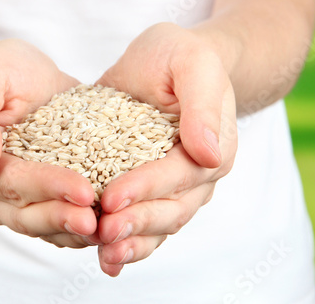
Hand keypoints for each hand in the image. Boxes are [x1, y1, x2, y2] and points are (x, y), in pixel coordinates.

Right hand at [0, 39, 97, 247]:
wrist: (19, 76)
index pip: (12, 183)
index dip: (49, 188)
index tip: (84, 190)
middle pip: (27, 214)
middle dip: (64, 217)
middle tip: (98, 221)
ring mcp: (15, 201)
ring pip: (44, 226)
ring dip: (74, 231)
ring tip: (109, 230)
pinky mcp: (40, 199)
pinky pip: (58, 222)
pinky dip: (80, 228)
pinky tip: (107, 226)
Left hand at [95, 23, 237, 274]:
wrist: (166, 62)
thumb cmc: (179, 57)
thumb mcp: (192, 62)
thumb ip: (202, 102)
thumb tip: (209, 152)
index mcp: (211, 146)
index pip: (179, 174)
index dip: (146, 188)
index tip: (112, 198)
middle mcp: (196, 174)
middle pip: (171, 209)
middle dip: (137, 222)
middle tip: (103, 231)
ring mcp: (174, 185)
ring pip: (158, 224)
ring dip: (132, 242)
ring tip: (103, 254)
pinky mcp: (149, 187)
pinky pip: (142, 219)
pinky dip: (127, 241)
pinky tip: (104, 258)